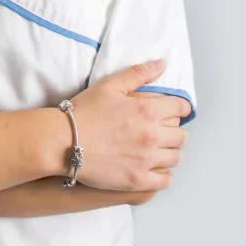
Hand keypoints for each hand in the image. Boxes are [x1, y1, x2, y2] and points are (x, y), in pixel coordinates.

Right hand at [67, 59, 189, 192]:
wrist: (63, 141)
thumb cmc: (84, 112)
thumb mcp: (110, 85)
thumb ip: (139, 73)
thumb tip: (161, 64)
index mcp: (147, 110)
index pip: (180, 108)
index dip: (181, 108)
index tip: (176, 110)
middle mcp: (151, 136)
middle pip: (181, 136)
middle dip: (176, 131)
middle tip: (165, 131)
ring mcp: (146, 160)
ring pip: (176, 158)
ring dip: (172, 152)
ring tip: (161, 150)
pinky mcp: (137, 180)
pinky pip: (165, 181)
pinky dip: (166, 176)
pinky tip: (158, 170)